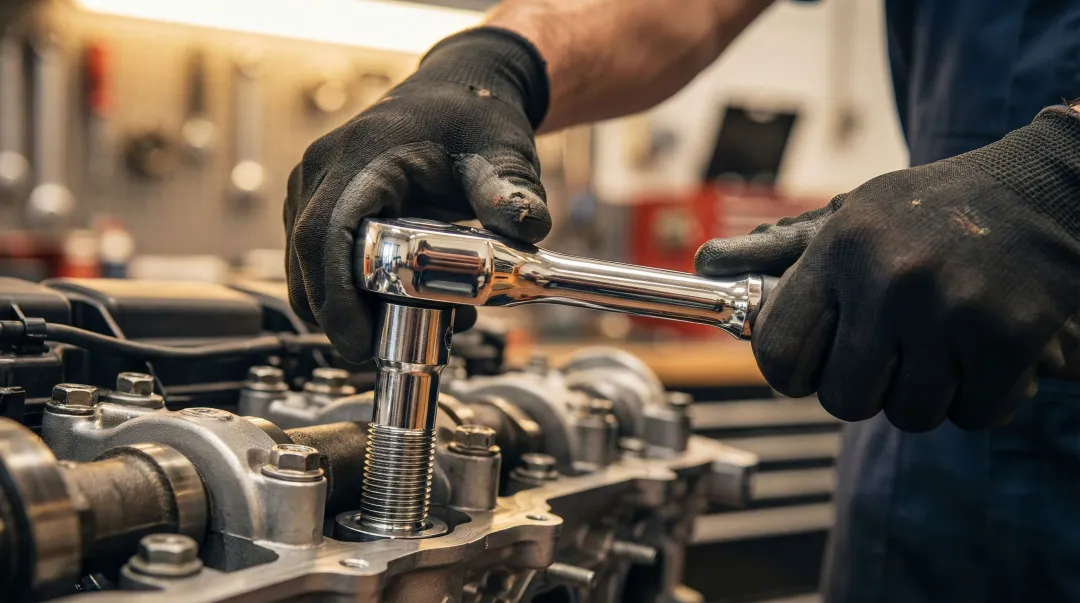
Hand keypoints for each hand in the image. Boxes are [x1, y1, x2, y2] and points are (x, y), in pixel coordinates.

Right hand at [285, 28, 550, 361]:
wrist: (458, 93)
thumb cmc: (473, 119)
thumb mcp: (502, 153)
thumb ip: (513, 190)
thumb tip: (529, 226)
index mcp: (362, 156)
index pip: (324, 236)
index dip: (333, 296)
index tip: (357, 341)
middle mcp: (324, 169)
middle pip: (306, 260)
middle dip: (337, 315)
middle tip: (379, 350)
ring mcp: (314, 186)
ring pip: (307, 265)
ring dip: (343, 305)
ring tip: (401, 323)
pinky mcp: (318, 201)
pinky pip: (318, 256)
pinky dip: (344, 288)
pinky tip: (391, 301)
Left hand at [695, 108, 1079, 431]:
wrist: (1051, 186)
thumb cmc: (935, 208)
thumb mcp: (852, 214)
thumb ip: (779, 251)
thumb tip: (705, 264)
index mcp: (841, 248)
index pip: (777, 354)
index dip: (791, 373)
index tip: (812, 367)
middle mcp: (890, 280)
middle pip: (843, 400)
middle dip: (864, 390)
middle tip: (889, 355)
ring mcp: (952, 312)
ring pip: (910, 416)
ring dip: (925, 395)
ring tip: (941, 347)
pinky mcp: (1011, 340)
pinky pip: (974, 415)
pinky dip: (981, 397)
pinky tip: (984, 353)